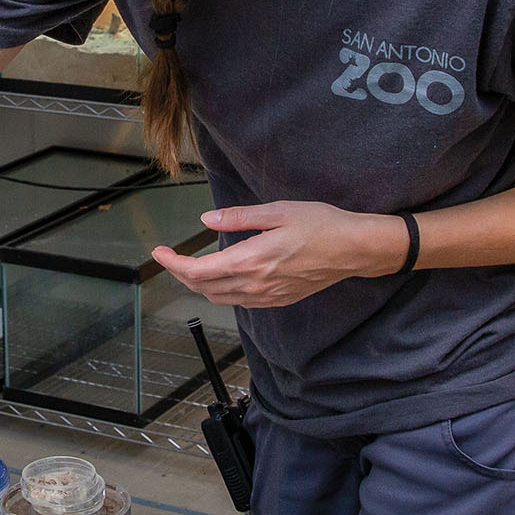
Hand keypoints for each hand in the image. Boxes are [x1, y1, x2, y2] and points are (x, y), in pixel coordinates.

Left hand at [151, 202, 406, 309]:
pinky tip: (223, 278)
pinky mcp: (278, 300)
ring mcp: (268, 296)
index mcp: (251, 260)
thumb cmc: (321, 225)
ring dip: (199, 285)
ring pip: (220, 298)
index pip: (198, 271)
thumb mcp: (278, 211)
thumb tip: (207, 220)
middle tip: (170, 258)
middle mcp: (256, 284)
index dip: (173, 264)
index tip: (159, 253)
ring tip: (190, 267)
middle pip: (204, 288)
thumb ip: (239, 218)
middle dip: (181, 275)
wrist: (354, 249)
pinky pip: (240, 302)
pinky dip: (221, 292)